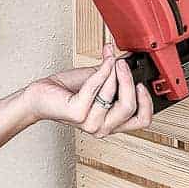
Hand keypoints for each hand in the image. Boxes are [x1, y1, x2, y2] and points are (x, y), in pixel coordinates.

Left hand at [24, 41, 153, 135]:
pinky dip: (102, 71)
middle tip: (123, 64)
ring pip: (115, 97)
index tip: (142, 84)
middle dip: (128, 81)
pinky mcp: (78, 113)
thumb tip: (128, 60)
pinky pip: (98, 87)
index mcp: (112, 122)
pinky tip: (103, 62)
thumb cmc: (66, 91)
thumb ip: (115, 76)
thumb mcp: (98, 82)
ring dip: (113, 73)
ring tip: (109, 60)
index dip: (147, 102)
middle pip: (130, 108)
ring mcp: (90, 123)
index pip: (141, 121)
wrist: (41, 95)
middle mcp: (102, 127)